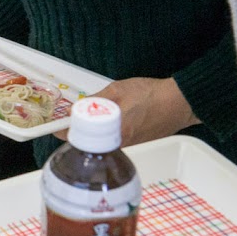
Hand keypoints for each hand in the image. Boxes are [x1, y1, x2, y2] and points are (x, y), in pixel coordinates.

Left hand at [56, 76, 195, 145]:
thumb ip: (95, 100)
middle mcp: (121, 144)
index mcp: (114, 133)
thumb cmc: (152, 95)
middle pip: (90, 144)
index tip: (55, 128)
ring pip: (102, 142)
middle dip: (78, 133)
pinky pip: (114, 140)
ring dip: (92, 132)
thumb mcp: (117, 90)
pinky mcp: (136, 142)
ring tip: (89, 118)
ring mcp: (130, 145)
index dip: (65, 132)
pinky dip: (106, 132)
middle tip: (70, 121)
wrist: (180, 102)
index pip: (80, 139)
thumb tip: (78, 107)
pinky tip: (109, 120)